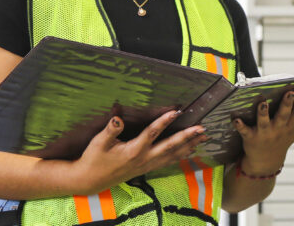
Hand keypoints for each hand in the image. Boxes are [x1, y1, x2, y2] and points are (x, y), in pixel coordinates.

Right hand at [71, 110, 206, 192]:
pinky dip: (181, 155)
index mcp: (133, 151)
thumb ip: (110, 130)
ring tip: (203, 137)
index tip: (176, 111)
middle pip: (170, 146)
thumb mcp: (98, 143)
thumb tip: (117, 118)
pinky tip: (190, 150)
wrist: (90, 181)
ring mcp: (147, 165)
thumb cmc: (94, 160)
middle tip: (202, 128)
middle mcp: (144, 159)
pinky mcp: (147, 168)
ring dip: (189, 145)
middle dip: (187, 137)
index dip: (164, 122)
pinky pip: (168, 161)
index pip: (152, 133)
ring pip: (172, 155)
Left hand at [232, 90, 293, 174]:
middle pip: (283, 116)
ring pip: (264, 122)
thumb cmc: (283, 138)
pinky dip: (240, 126)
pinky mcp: (250, 137)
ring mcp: (264, 134)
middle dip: (287, 104)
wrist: (266, 161)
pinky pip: (244, 131)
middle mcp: (278, 129)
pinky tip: (235, 119)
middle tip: (290, 93)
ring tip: (263, 103)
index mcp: (291, 126)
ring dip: (263, 113)